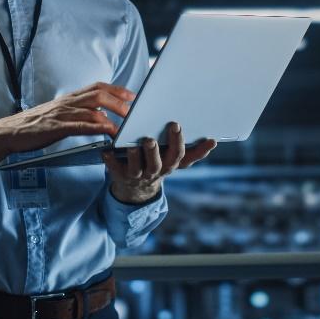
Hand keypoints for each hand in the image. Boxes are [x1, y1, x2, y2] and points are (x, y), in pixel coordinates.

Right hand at [0, 82, 134, 168]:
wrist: (9, 132)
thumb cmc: (35, 126)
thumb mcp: (59, 115)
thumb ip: (78, 114)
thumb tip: (101, 117)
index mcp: (69, 98)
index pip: (97, 87)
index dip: (117, 89)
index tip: (133, 95)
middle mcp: (67, 102)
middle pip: (99, 95)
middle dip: (120, 101)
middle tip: (137, 110)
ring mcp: (61, 114)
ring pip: (92, 109)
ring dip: (113, 115)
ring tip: (127, 123)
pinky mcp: (55, 127)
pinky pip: (80, 125)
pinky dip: (96, 127)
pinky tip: (108, 132)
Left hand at [102, 121, 216, 204]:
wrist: (135, 188)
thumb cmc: (157, 162)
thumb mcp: (174, 158)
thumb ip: (191, 150)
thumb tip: (213, 141)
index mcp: (170, 164)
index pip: (180, 156)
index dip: (185, 145)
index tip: (187, 130)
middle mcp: (156, 171)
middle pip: (161, 163)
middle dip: (159, 149)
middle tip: (158, 135)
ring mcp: (138, 175)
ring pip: (138, 168)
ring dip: (136, 156)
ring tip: (134, 145)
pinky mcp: (121, 175)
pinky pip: (115, 169)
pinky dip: (110, 161)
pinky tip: (106, 151)